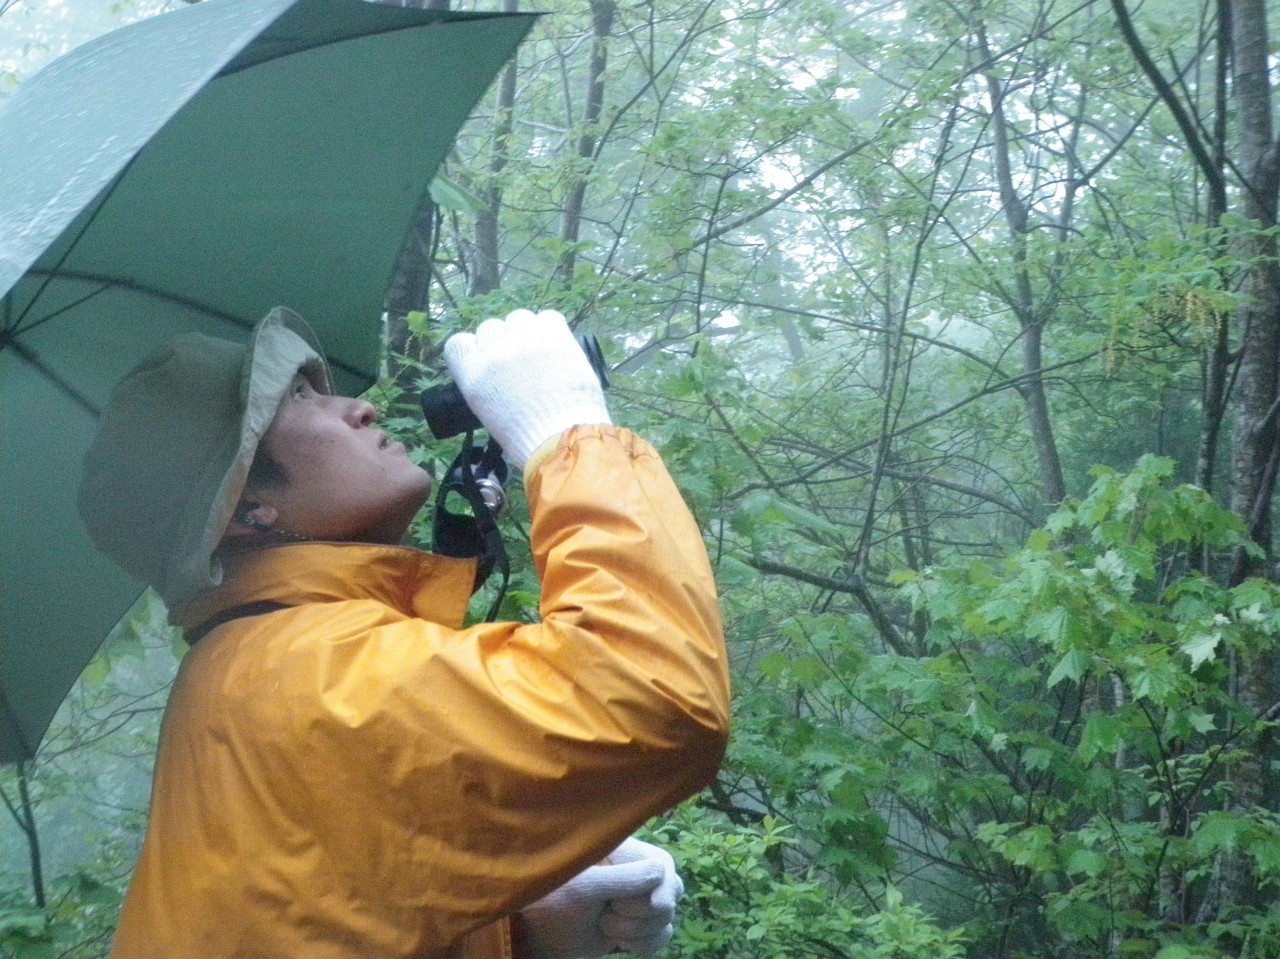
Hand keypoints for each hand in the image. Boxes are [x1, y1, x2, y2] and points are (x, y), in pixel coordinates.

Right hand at [442, 309, 610, 468]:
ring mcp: (523, 339)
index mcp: (472, 374)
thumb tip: (495, 368)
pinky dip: (552, 329)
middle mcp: (493, 351)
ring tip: (542, 355)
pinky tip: (558, 348)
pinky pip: (548, 317)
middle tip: (521, 364)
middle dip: (503, 342)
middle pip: (490, 327)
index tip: (487, 359)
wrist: (563, 437)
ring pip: (518, 318)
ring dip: (527, 332)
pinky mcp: (553, 333)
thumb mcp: (488, 412)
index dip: (474, 349)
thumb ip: (485, 382)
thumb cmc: (526, 436)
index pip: (458, 343)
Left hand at [517, 836, 683, 958]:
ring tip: (605, 927)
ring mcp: (642, 896)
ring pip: (668, 919)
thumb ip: (623, 878)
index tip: (615, 902)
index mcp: (628, 849)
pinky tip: (622, 945)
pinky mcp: (641, 922)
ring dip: (636, 933)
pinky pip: (664, 935)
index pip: (661, 869)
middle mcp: (641, 868)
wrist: (541, 932)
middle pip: (670, 895)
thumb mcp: (585, 886)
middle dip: (637, 916)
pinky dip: (645, 945)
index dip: (643, 893)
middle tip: (605, 914)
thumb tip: (662, 873)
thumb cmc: (555, 897)